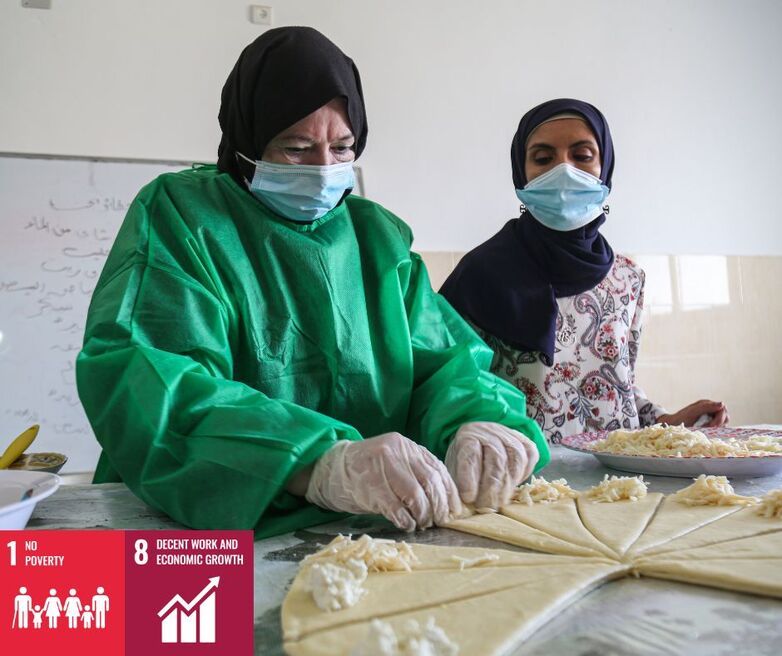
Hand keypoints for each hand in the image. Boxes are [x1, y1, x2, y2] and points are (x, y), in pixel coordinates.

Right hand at [305, 433, 461, 530]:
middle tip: (438, 520)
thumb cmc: (367, 471)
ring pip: (416, 496)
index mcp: (405, 445)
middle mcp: (396, 451)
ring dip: (423, 515)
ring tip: (421, 524)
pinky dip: (405, 520)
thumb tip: (445, 499)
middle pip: (430, 482)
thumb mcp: (394, 462)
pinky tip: (406, 525)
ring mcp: (382, 468)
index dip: (449, 492)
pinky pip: (396, 508)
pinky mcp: (370, 487)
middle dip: (439, 506)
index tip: (454, 510)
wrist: (331, 470)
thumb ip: (416, 472)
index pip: (437, 468)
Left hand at [445, 422, 538, 509]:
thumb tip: (465, 505)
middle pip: (496, 458)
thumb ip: (460, 484)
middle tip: (487, 507)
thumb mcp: (455, 470)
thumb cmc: (466, 462)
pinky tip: (514, 485)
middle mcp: (489, 432)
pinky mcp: (524, 440)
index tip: (468, 498)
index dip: (469, 478)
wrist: (480, 443)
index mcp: (467, 436)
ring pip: (516, 457)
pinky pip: (530, 455)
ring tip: (500, 501)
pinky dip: (525, 472)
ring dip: (509, 483)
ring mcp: (509, 434)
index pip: (470, 455)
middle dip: (492, 487)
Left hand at [658, 400, 728, 427]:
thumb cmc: (681, 418)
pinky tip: (705, 431)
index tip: (712, 426)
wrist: (672, 425)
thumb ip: (706, 407)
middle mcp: (710, 409)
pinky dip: (713, 430)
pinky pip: (718, 427)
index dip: (719, 419)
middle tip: (708, 429)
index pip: (722, 410)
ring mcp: (710, 416)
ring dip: (716, 428)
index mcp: (707, 404)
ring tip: (704, 429)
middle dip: (719, 424)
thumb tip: (722, 403)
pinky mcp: (709, 424)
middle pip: (725, 416)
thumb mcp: (693, 412)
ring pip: (723, 423)